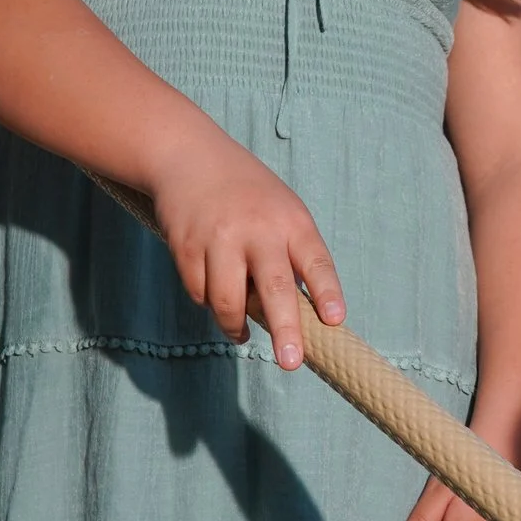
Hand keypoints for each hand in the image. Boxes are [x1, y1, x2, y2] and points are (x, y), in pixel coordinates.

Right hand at [146, 131, 344, 367]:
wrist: (189, 158)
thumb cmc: (248, 195)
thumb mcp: (283, 211)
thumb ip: (292, 256)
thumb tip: (298, 317)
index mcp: (292, 221)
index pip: (316, 261)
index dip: (327, 292)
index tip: (334, 320)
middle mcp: (258, 230)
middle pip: (276, 288)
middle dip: (285, 329)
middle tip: (292, 362)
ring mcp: (220, 239)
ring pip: (229, 302)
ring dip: (235, 325)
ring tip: (242, 333)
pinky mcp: (186, 248)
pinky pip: (200, 293)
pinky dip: (208, 302)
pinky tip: (213, 293)